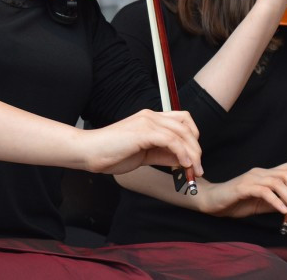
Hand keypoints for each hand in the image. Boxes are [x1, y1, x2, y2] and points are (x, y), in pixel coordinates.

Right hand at [81, 109, 202, 175]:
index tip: (195, 159)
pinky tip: (184, 164)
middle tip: (198, 169)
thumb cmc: (111, 154)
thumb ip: (163, 155)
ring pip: (182, 133)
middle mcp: (151, 116)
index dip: (193, 139)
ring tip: (194, 170)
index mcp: (150, 119)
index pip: (182, 121)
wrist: (88, 152)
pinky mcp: (143, 131)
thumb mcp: (143, 155)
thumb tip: (183, 160)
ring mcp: (147, 121)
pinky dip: (182, 153)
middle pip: (186, 126)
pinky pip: (171, 140)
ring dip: (193, 153)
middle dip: (197, 148)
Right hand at [200, 161, 286, 217]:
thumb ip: (275, 203)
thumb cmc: (235, 202)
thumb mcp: (260, 203)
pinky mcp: (243, 187)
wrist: (212, 201)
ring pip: (278, 182)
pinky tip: (282, 210)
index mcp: (265, 174)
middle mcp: (260, 173)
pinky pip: (265, 191)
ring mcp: (251, 179)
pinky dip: (276, 201)